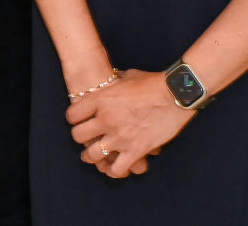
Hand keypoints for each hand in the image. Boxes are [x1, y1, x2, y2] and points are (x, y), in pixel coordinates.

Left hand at [67, 70, 195, 177]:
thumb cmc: (153, 83)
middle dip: (80, 138)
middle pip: (78, 136)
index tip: (79, 120)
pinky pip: (117, 169)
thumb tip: (112, 79)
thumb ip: (115, 81)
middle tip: (86, 138)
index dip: (74, 118)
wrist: (176, 94)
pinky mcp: (136, 150)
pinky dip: (113, 171)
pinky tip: (113, 167)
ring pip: (93, 155)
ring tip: (93, 157)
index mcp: (101, 99)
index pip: (72, 115)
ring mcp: (120, 136)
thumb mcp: (128, 76)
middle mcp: (106, 119)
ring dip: (91, 157)